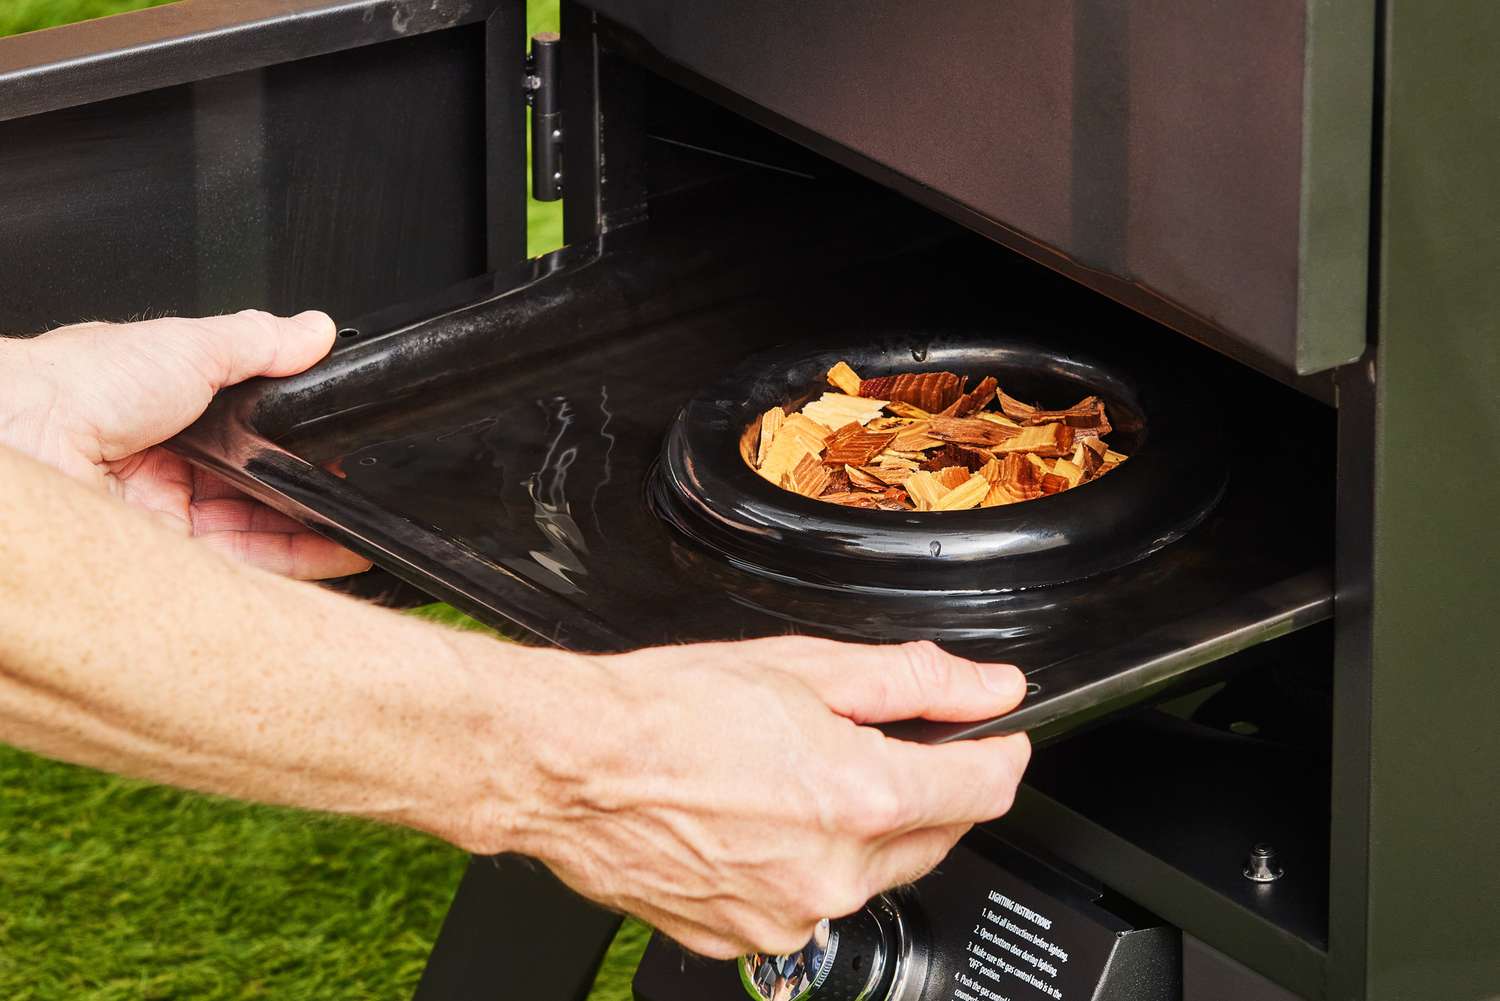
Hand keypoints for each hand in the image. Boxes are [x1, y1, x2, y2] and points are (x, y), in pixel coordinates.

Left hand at [0, 311, 370, 578]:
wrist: (26, 439)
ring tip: (358, 517)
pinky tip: (335, 547)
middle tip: (352, 478)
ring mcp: (166, 515)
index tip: (336, 440)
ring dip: (311, 523)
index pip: (248, 429)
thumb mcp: (185, 344)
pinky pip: (246, 563)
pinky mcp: (169, 558)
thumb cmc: (75, 385)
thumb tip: (311, 331)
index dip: (295, 437)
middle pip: (257, 482)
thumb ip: (257, 342)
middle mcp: (164, 464)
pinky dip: (297, 558)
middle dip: (308, 482)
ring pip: (257, 526)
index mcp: (164, 406)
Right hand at [506, 636, 1030, 958]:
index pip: (986, 789)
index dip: (999, 752)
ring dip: (859, 830)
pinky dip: (801, 863)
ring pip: (870, 874)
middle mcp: (835, 874)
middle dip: (924, 788)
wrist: (572, 764)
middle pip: (934, 835)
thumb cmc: (669, 710)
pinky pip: (806, 902)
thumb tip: (990, 689)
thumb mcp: (808, 667)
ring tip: (791, 776)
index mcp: (863, 799)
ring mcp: (789, 916)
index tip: (994, 736)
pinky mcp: (745, 939)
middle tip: (865, 740)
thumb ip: (918, 681)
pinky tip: (758, 818)